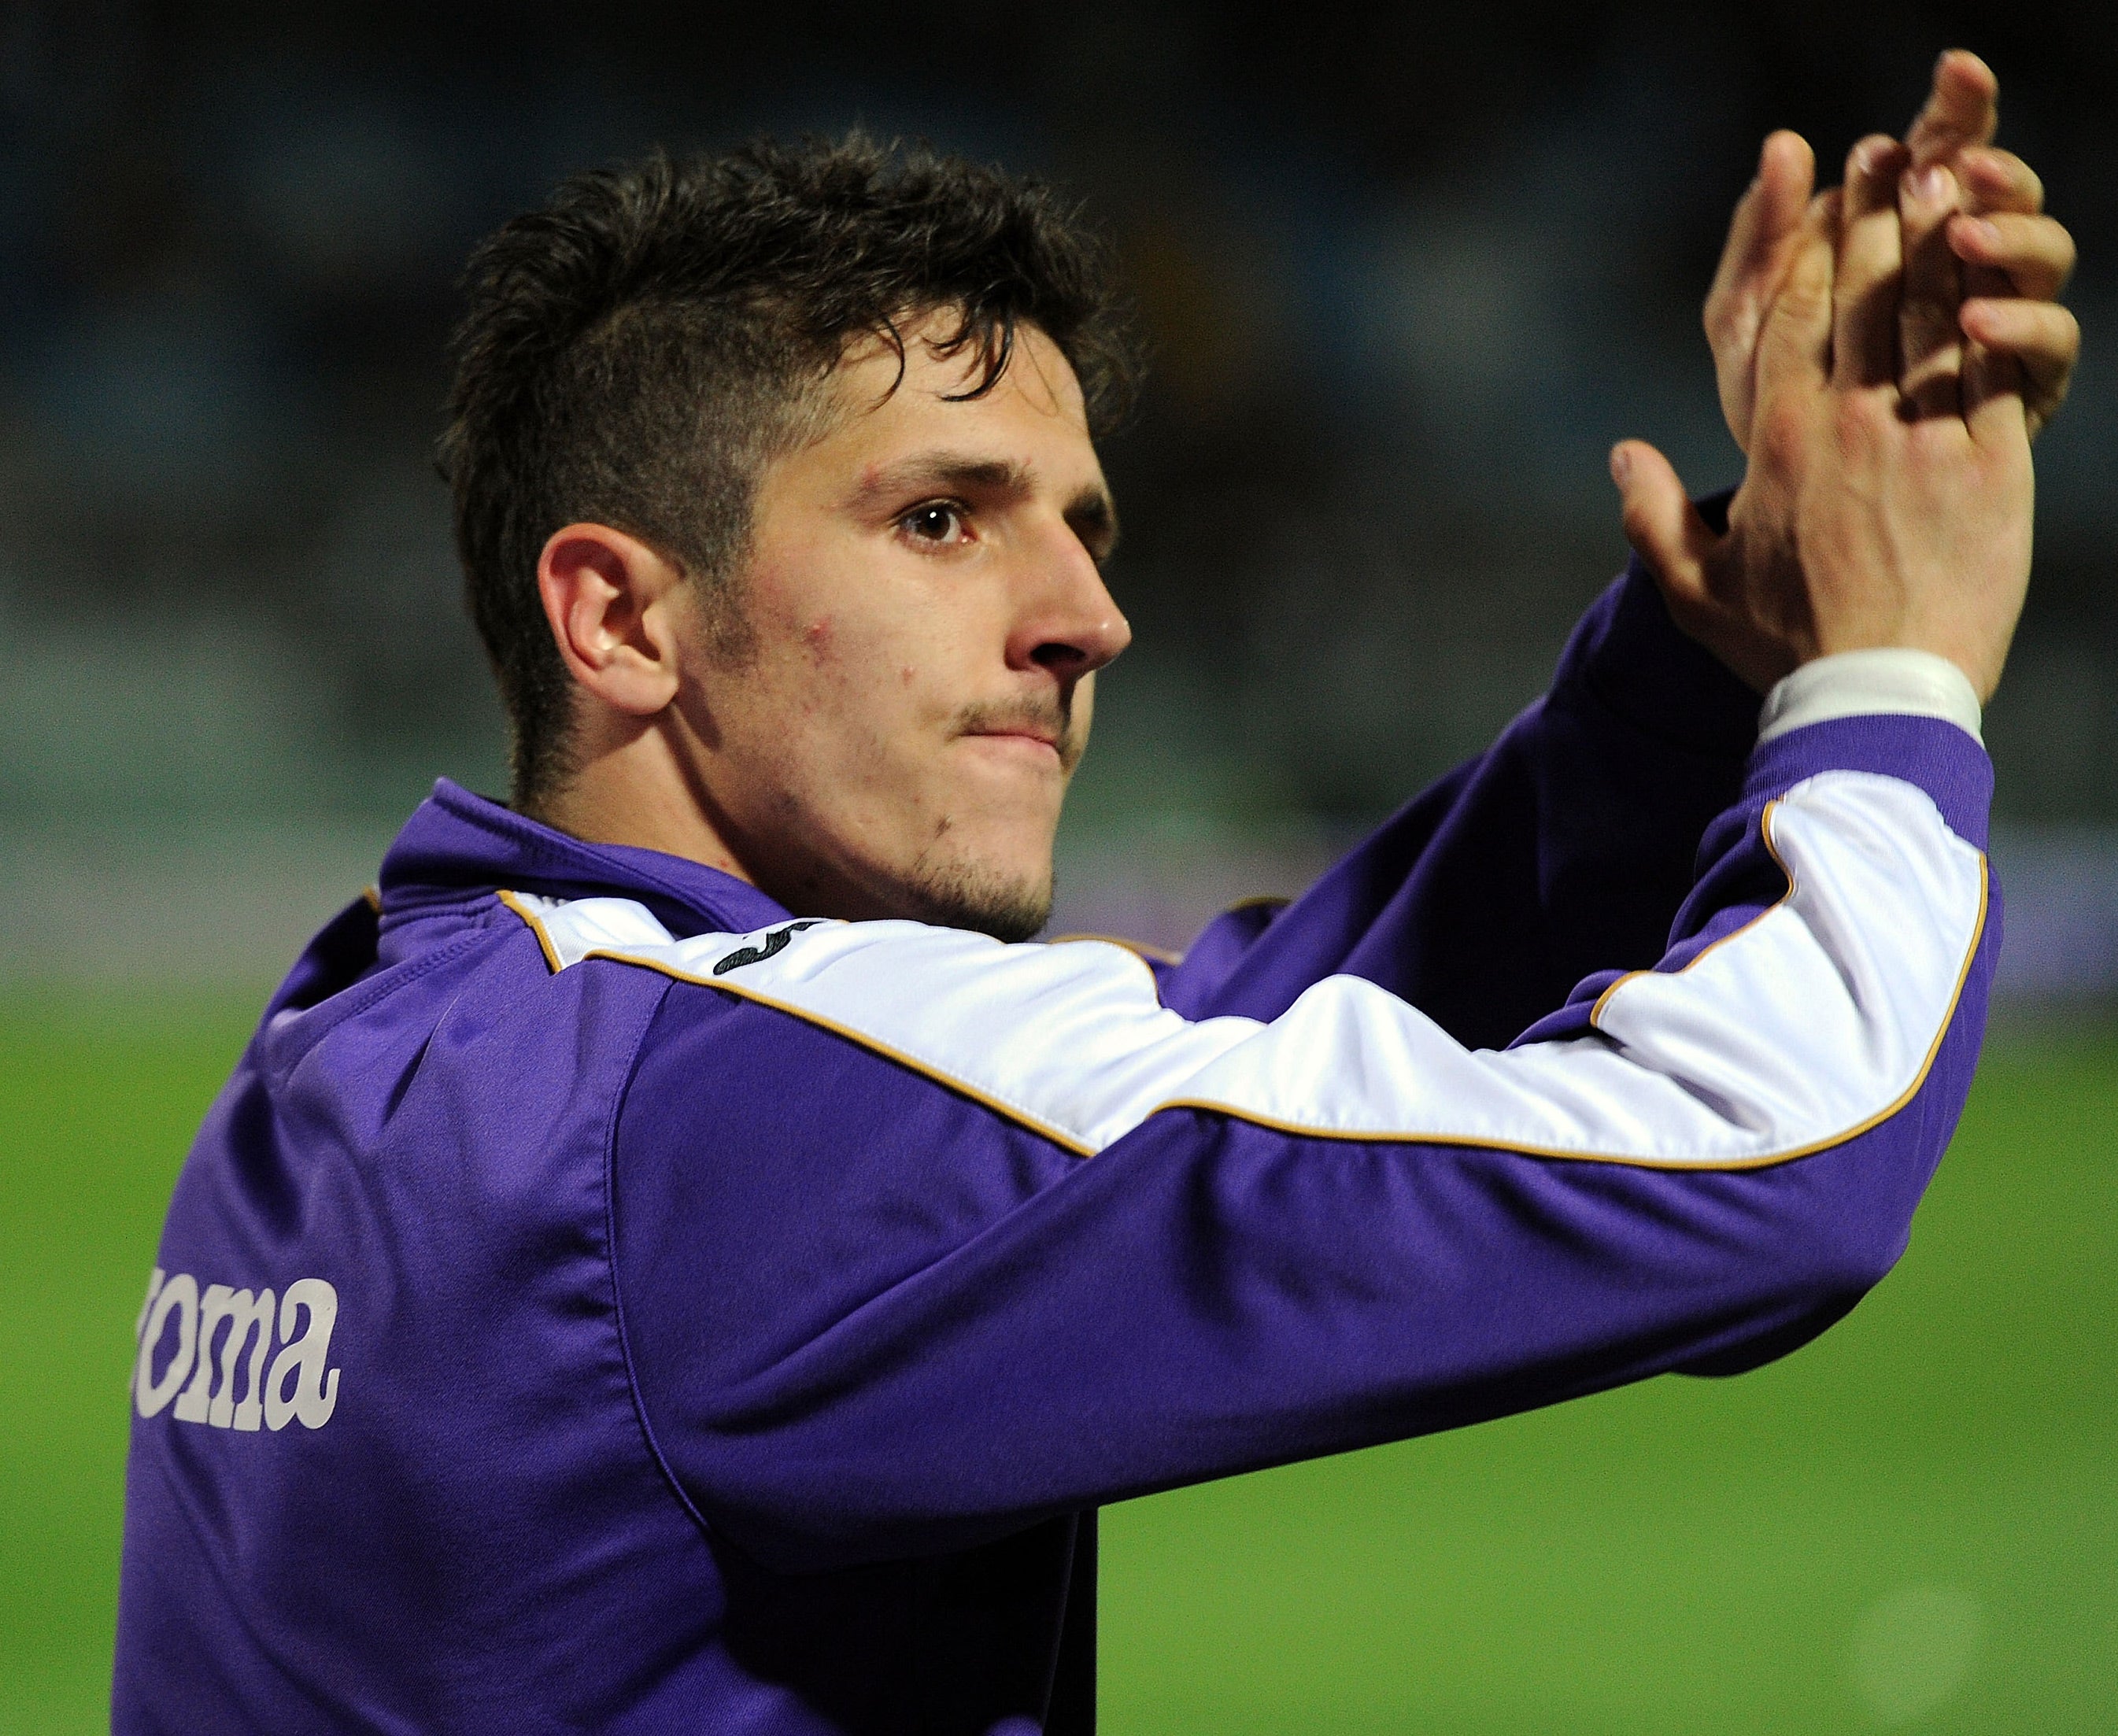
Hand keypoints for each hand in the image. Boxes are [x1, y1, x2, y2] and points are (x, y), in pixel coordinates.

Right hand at [1613, 189, 2033, 702]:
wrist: (1875, 697)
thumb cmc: (1782, 649)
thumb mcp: (1695, 591)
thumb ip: (1653, 516)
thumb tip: (1623, 454)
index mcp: (1778, 444)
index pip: (1783, 316)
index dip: (1795, 240)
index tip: (1805, 184)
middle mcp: (1847, 425)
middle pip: (1858, 293)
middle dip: (1867, 214)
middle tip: (1881, 153)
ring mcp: (1922, 440)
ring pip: (1927, 314)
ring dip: (1931, 237)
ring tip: (1938, 177)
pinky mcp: (1991, 465)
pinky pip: (1990, 366)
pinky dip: (1991, 305)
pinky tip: (1994, 260)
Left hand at [1706, 50, 2077, 448]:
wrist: (1794, 504)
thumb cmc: (1770, 396)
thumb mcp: (1748, 314)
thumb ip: (1765, 234)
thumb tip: (1784, 144)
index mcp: (1905, 232)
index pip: (1946, 147)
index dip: (1958, 104)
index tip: (1955, 68)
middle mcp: (1965, 265)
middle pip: (2006, 190)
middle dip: (1993, 166)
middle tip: (1960, 162)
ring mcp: (2000, 319)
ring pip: (2041, 253)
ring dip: (2010, 234)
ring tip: (1960, 234)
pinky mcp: (2019, 384)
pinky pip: (2046, 340)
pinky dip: (2018, 324)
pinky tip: (1977, 323)